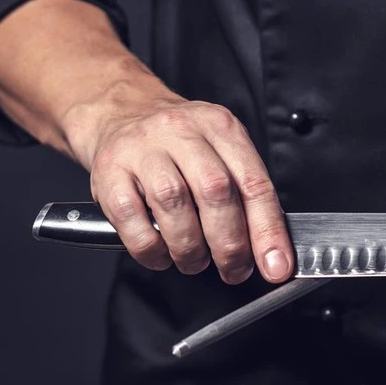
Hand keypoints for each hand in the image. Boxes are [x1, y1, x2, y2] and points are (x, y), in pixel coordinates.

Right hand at [70, 79, 293, 283]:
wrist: (121, 114)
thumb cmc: (178, 144)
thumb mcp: (220, 152)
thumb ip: (246, 195)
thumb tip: (270, 251)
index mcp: (220, 126)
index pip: (254, 183)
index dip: (267, 231)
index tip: (276, 266)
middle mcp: (181, 130)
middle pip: (215, 192)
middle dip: (229, 245)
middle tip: (233, 270)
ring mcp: (141, 148)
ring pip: (174, 205)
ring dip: (190, 248)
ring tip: (195, 260)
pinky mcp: (109, 171)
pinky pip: (133, 220)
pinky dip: (152, 249)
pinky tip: (161, 253)